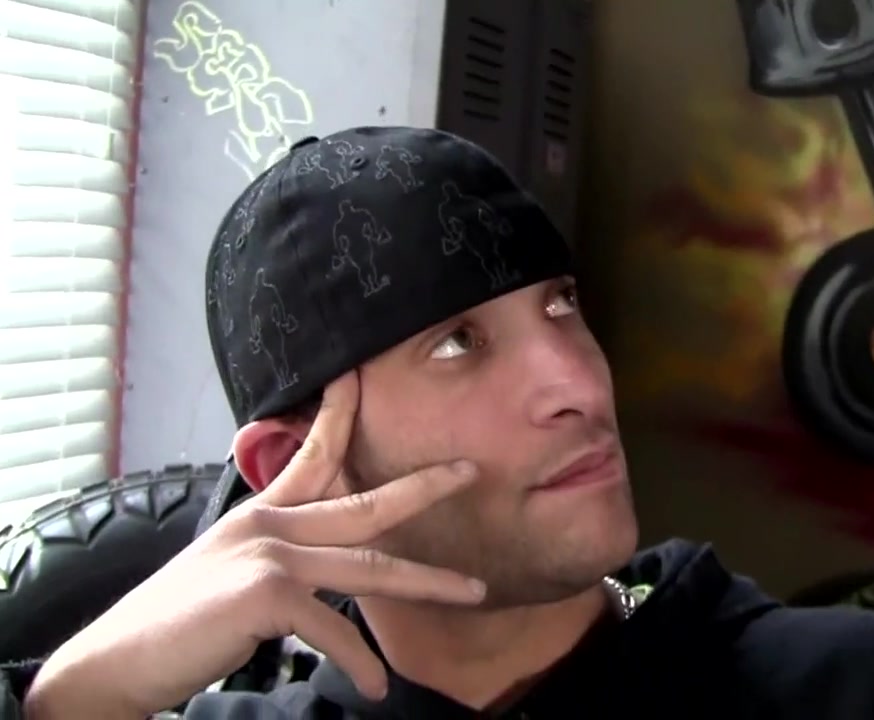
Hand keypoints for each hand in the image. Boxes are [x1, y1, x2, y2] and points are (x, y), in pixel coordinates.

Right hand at [27, 372, 483, 715]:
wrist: (116, 662)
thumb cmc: (174, 626)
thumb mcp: (227, 572)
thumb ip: (274, 558)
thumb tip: (316, 576)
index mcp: (260, 515)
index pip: (309, 454)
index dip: (336, 414)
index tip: (358, 378)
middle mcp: (269, 525)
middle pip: (365, 503)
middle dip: (424, 487)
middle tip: (470, 471)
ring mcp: (270, 554)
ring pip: (370, 565)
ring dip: (428, 582)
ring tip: (473, 591)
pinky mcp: (268, 592)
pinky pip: (335, 628)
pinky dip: (360, 662)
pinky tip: (376, 686)